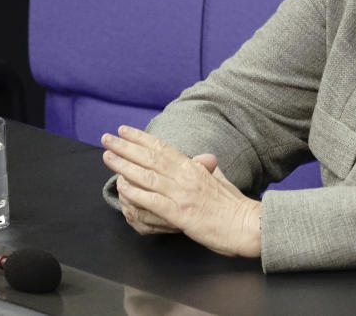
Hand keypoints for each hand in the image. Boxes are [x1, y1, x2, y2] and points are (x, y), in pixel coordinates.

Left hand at [101, 126, 261, 256]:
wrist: (248, 224)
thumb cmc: (234, 205)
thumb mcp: (221, 179)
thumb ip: (208, 168)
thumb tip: (204, 159)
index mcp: (195, 168)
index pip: (163, 148)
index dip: (141, 138)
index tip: (124, 131)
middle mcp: (187, 177)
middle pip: (151, 157)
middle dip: (125, 147)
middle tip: (107, 138)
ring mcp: (183, 195)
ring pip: (148, 176)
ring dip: (124, 166)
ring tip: (108, 157)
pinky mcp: (181, 214)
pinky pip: (154, 201)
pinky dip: (137, 193)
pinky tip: (123, 187)